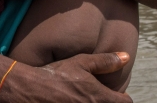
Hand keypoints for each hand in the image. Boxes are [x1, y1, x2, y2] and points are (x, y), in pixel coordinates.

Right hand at [3, 52, 132, 101]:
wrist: (30, 89)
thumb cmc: (55, 75)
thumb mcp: (80, 63)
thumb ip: (104, 61)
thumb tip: (126, 57)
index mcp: (100, 97)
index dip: (122, 97)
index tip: (114, 94)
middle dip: (109, 102)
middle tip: (98, 96)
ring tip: (85, 99)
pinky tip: (72, 101)